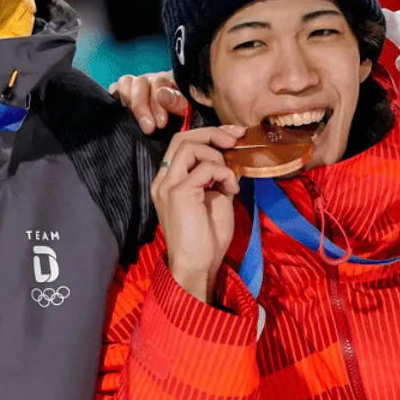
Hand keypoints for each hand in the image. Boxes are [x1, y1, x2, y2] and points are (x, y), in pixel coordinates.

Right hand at [111, 71, 186, 133]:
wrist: (174, 134)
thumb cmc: (185, 120)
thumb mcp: (188, 112)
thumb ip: (179, 102)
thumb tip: (162, 95)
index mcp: (171, 80)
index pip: (159, 82)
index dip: (158, 102)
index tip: (161, 123)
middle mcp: (152, 80)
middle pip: (140, 82)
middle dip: (142, 107)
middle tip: (149, 128)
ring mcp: (136, 85)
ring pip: (126, 83)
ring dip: (129, 103)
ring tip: (135, 123)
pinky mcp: (122, 94)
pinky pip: (114, 89)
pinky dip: (115, 99)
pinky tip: (121, 115)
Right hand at [153, 125, 244, 300]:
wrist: (197, 266)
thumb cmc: (207, 239)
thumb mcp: (216, 199)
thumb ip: (217, 178)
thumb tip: (231, 161)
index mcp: (169, 181)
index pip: (182, 144)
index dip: (208, 134)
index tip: (233, 135)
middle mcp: (163, 180)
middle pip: (182, 138)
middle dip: (213, 133)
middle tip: (236, 138)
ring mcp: (168, 185)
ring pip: (190, 147)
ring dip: (217, 156)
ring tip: (230, 178)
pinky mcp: (179, 192)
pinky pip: (205, 168)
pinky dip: (223, 173)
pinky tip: (231, 189)